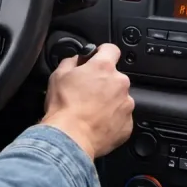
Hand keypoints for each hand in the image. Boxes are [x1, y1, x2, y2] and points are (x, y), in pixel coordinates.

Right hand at [40, 44, 133, 159]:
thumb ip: (71, 61)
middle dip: (103, 82)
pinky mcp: (127, 124)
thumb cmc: (63, 107)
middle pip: (115, 77)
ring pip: (119, 98)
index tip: (97, 58)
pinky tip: (95, 123)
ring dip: (108, 101)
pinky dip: (111, 119)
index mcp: (104, 67)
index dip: (102, 53)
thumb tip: (76, 59)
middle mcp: (120, 83)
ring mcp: (126, 104)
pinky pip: (121, 117)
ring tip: (90, 111)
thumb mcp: (58, 75)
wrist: (70, 137)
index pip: (111, 49)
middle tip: (86, 93)